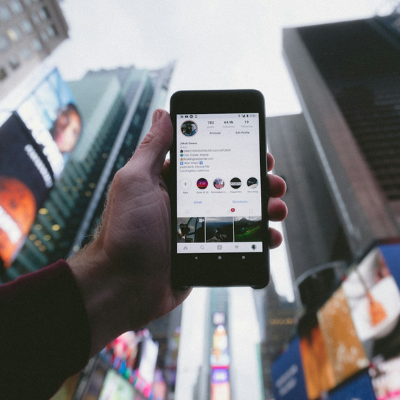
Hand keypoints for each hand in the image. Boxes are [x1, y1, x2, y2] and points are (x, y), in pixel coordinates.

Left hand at [68, 109, 286, 355]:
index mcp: (172, 182)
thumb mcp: (135, 181)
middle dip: (259, 182)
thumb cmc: (124, 232)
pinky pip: (240, 243)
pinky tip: (270, 237)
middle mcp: (189, 203)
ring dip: (265, 208)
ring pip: (242, 214)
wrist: (123, 287)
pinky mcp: (209, 253)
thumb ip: (152, 148)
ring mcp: (201, 229)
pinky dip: (259, 240)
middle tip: (275, 182)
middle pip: (233, 186)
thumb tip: (163, 113)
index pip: (212, 161)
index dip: (238, 154)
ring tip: (277, 209)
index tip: (258, 151)